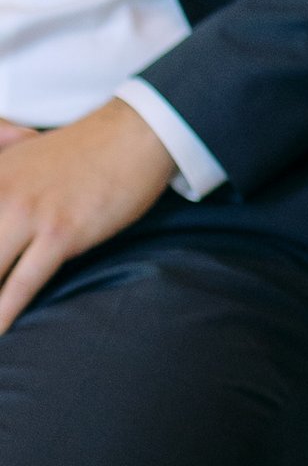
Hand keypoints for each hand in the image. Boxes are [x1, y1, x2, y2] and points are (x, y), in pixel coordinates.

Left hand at [0, 100, 175, 330]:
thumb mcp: (20, 158)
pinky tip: (0, 332)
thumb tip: (3, 225)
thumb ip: (1, 187)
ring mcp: (28, 214)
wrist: (135, 133)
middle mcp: (1, 194)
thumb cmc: (81, 151)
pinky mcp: (60, 233)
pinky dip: (5, 313)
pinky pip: (23, 284)